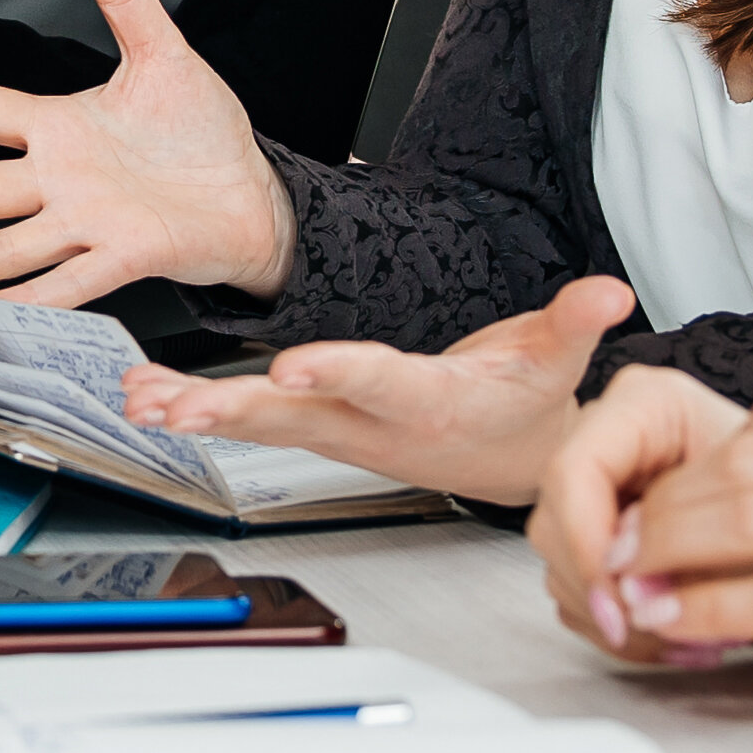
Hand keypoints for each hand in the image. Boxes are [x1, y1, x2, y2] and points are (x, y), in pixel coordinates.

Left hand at [118, 275, 633, 506]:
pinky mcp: (317, 428)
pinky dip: (196, 408)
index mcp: (428, 403)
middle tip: (175, 405)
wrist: (512, 460)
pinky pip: (248, 422)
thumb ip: (576, 322)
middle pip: (297, 415)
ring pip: (260, 424)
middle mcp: (373, 424)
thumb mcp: (559, 360)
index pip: (379, 383)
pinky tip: (145, 398)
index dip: (337, 374)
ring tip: (141, 401)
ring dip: (197, 411)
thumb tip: (610, 292)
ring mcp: (340, 431)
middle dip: (233, 409)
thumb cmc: (526, 407)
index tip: (291, 368)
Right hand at [526, 365, 751, 667]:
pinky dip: (620, 627)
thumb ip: (698, 551)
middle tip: (652, 631)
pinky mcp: (600, 533)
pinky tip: (672, 639)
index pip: (576, 473)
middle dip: (600, 591)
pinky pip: (579, 589)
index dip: (587, 543)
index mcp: (644, 404)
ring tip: (687, 643)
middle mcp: (610, 438)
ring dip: (614, 618)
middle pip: (556, 522)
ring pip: (559, 563)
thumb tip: (638, 600)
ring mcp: (598, 488)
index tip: (621, 604)